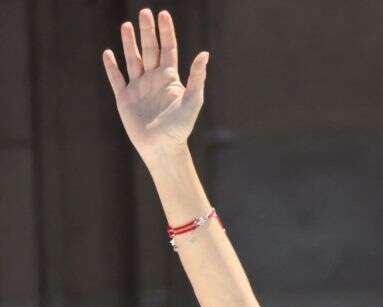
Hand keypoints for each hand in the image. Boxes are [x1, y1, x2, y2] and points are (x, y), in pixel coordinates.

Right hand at [101, 8, 207, 166]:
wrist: (162, 148)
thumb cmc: (180, 127)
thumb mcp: (192, 101)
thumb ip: (197, 78)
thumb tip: (204, 54)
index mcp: (170, 79)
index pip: (168, 49)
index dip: (166, 32)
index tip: (163, 14)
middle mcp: (153, 80)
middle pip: (149, 49)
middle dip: (147, 31)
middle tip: (144, 12)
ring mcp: (138, 88)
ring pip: (132, 59)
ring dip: (129, 43)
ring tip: (126, 25)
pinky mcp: (124, 99)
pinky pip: (116, 79)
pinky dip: (111, 66)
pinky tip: (108, 53)